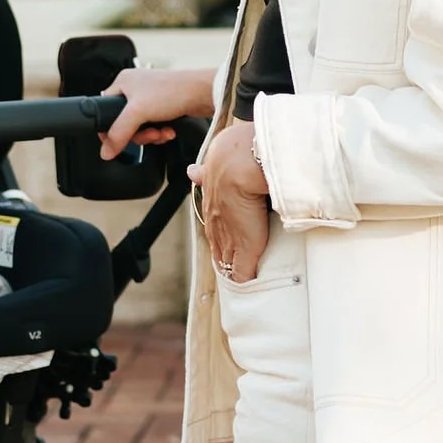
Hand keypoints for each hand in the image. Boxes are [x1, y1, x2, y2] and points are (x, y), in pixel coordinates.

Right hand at [99, 64, 213, 160]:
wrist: (204, 92)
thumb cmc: (172, 91)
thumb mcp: (138, 112)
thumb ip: (118, 133)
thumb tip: (105, 151)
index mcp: (123, 82)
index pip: (105, 109)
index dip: (110, 129)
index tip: (117, 141)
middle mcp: (134, 88)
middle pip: (123, 122)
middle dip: (138, 134)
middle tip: (149, 135)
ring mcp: (149, 98)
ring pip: (139, 127)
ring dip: (151, 135)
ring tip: (161, 133)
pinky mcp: (163, 107)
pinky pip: (153, 126)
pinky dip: (160, 132)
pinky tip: (169, 131)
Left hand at [192, 117, 269, 281]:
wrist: (238, 163)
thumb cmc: (233, 157)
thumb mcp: (214, 165)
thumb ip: (204, 174)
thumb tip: (192, 172)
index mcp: (211, 205)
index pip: (213, 227)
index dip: (219, 237)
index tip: (223, 245)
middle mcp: (217, 223)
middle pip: (218, 247)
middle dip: (224, 256)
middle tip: (230, 267)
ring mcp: (231, 238)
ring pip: (228, 261)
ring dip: (234, 269)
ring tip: (240, 279)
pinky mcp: (245, 249)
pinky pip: (242, 273)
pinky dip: (246, 280)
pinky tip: (251, 284)